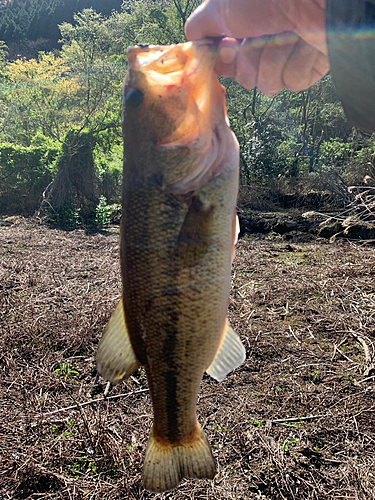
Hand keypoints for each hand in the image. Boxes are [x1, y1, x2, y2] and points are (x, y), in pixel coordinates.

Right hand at [185, 0, 328, 95]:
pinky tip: (305, 42)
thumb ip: (199, 28)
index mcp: (244, 28)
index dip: (225, 60)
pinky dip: (297, 63)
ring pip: (268, 85)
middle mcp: (264, 43)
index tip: (230, 44)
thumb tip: (193, 49)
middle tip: (260, 36)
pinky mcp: (310, 68)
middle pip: (245, 78)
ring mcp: (288, 57)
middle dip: (249, 62)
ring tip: (286, 36)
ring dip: (274, 62)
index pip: (226, 64)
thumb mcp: (219, 7)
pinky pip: (293, 83)